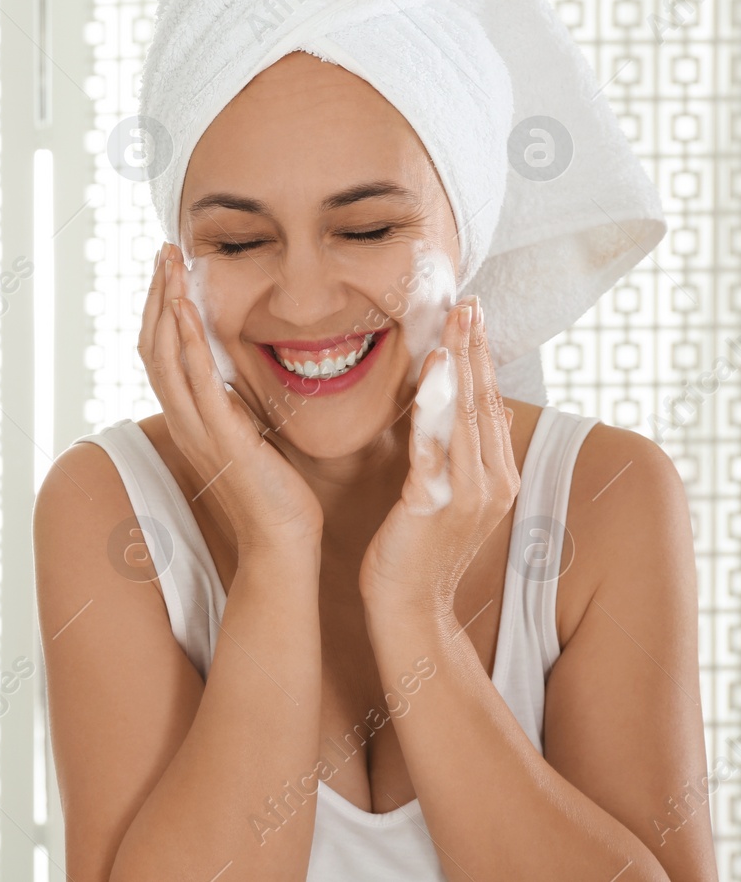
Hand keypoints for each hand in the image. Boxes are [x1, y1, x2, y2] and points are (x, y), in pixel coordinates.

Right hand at [138, 243, 323, 557]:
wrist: (283, 540)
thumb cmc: (275, 491)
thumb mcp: (251, 433)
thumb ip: (238, 402)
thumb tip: (241, 372)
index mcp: (188, 418)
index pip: (160, 353)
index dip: (159, 309)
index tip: (168, 270)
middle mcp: (182, 419)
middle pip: (151, 345)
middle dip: (155, 294)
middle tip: (163, 250)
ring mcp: (196, 427)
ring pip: (164, 354)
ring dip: (164, 304)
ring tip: (168, 264)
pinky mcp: (220, 434)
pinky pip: (194, 377)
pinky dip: (184, 338)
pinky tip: (184, 306)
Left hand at [360, 297, 520, 611]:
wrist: (410, 607)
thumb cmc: (417, 549)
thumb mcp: (445, 491)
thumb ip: (460, 451)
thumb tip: (480, 408)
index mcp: (498, 474)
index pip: (490, 401)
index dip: (482, 356)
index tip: (472, 313)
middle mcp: (494, 479)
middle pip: (485, 398)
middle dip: (476, 346)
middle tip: (468, 300)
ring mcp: (471, 491)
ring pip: (468, 412)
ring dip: (462, 361)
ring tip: (456, 319)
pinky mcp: (439, 501)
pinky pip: (439, 442)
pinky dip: (437, 404)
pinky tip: (434, 368)